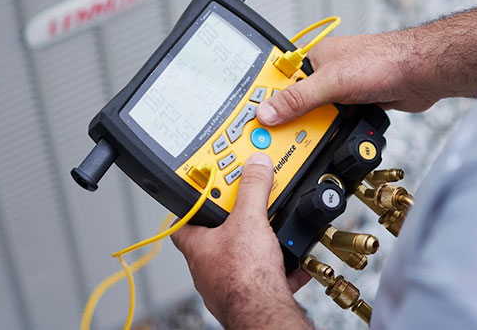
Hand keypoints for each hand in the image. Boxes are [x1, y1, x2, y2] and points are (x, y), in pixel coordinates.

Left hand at [171, 153, 311, 329]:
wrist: (265, 312)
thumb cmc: (244, 276)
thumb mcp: (249, 219)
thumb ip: (253, 187)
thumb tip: (255, 165)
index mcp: (198, 245)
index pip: (184, 218)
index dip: (196, 202)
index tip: (210, 187)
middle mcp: (209, 265)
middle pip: (219, 233)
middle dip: (239, 218)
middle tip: (254, 203)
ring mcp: (228, 280)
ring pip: (242, 253)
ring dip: (259, 241)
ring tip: (275, 229)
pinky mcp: (250, 293)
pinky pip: (264, 272)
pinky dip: (279, 263)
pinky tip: (292, 257)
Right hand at [257, 31, 444, 126]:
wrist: (422, 73)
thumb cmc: (383, 60)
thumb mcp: (332, 82)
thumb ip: (298, 98)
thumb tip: (268, 111)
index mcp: (313, 58)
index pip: (277, 80)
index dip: (264, 100)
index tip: (253, 121)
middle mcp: (324, 73)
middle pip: (295, 102)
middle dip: (291, 121)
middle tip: (277, 140)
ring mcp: (340, 91)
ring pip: (315, 116)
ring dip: (314, 130)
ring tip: (306, 143)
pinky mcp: (355, 107)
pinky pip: (335, 124)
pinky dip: (333, 134)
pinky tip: (332, 140)